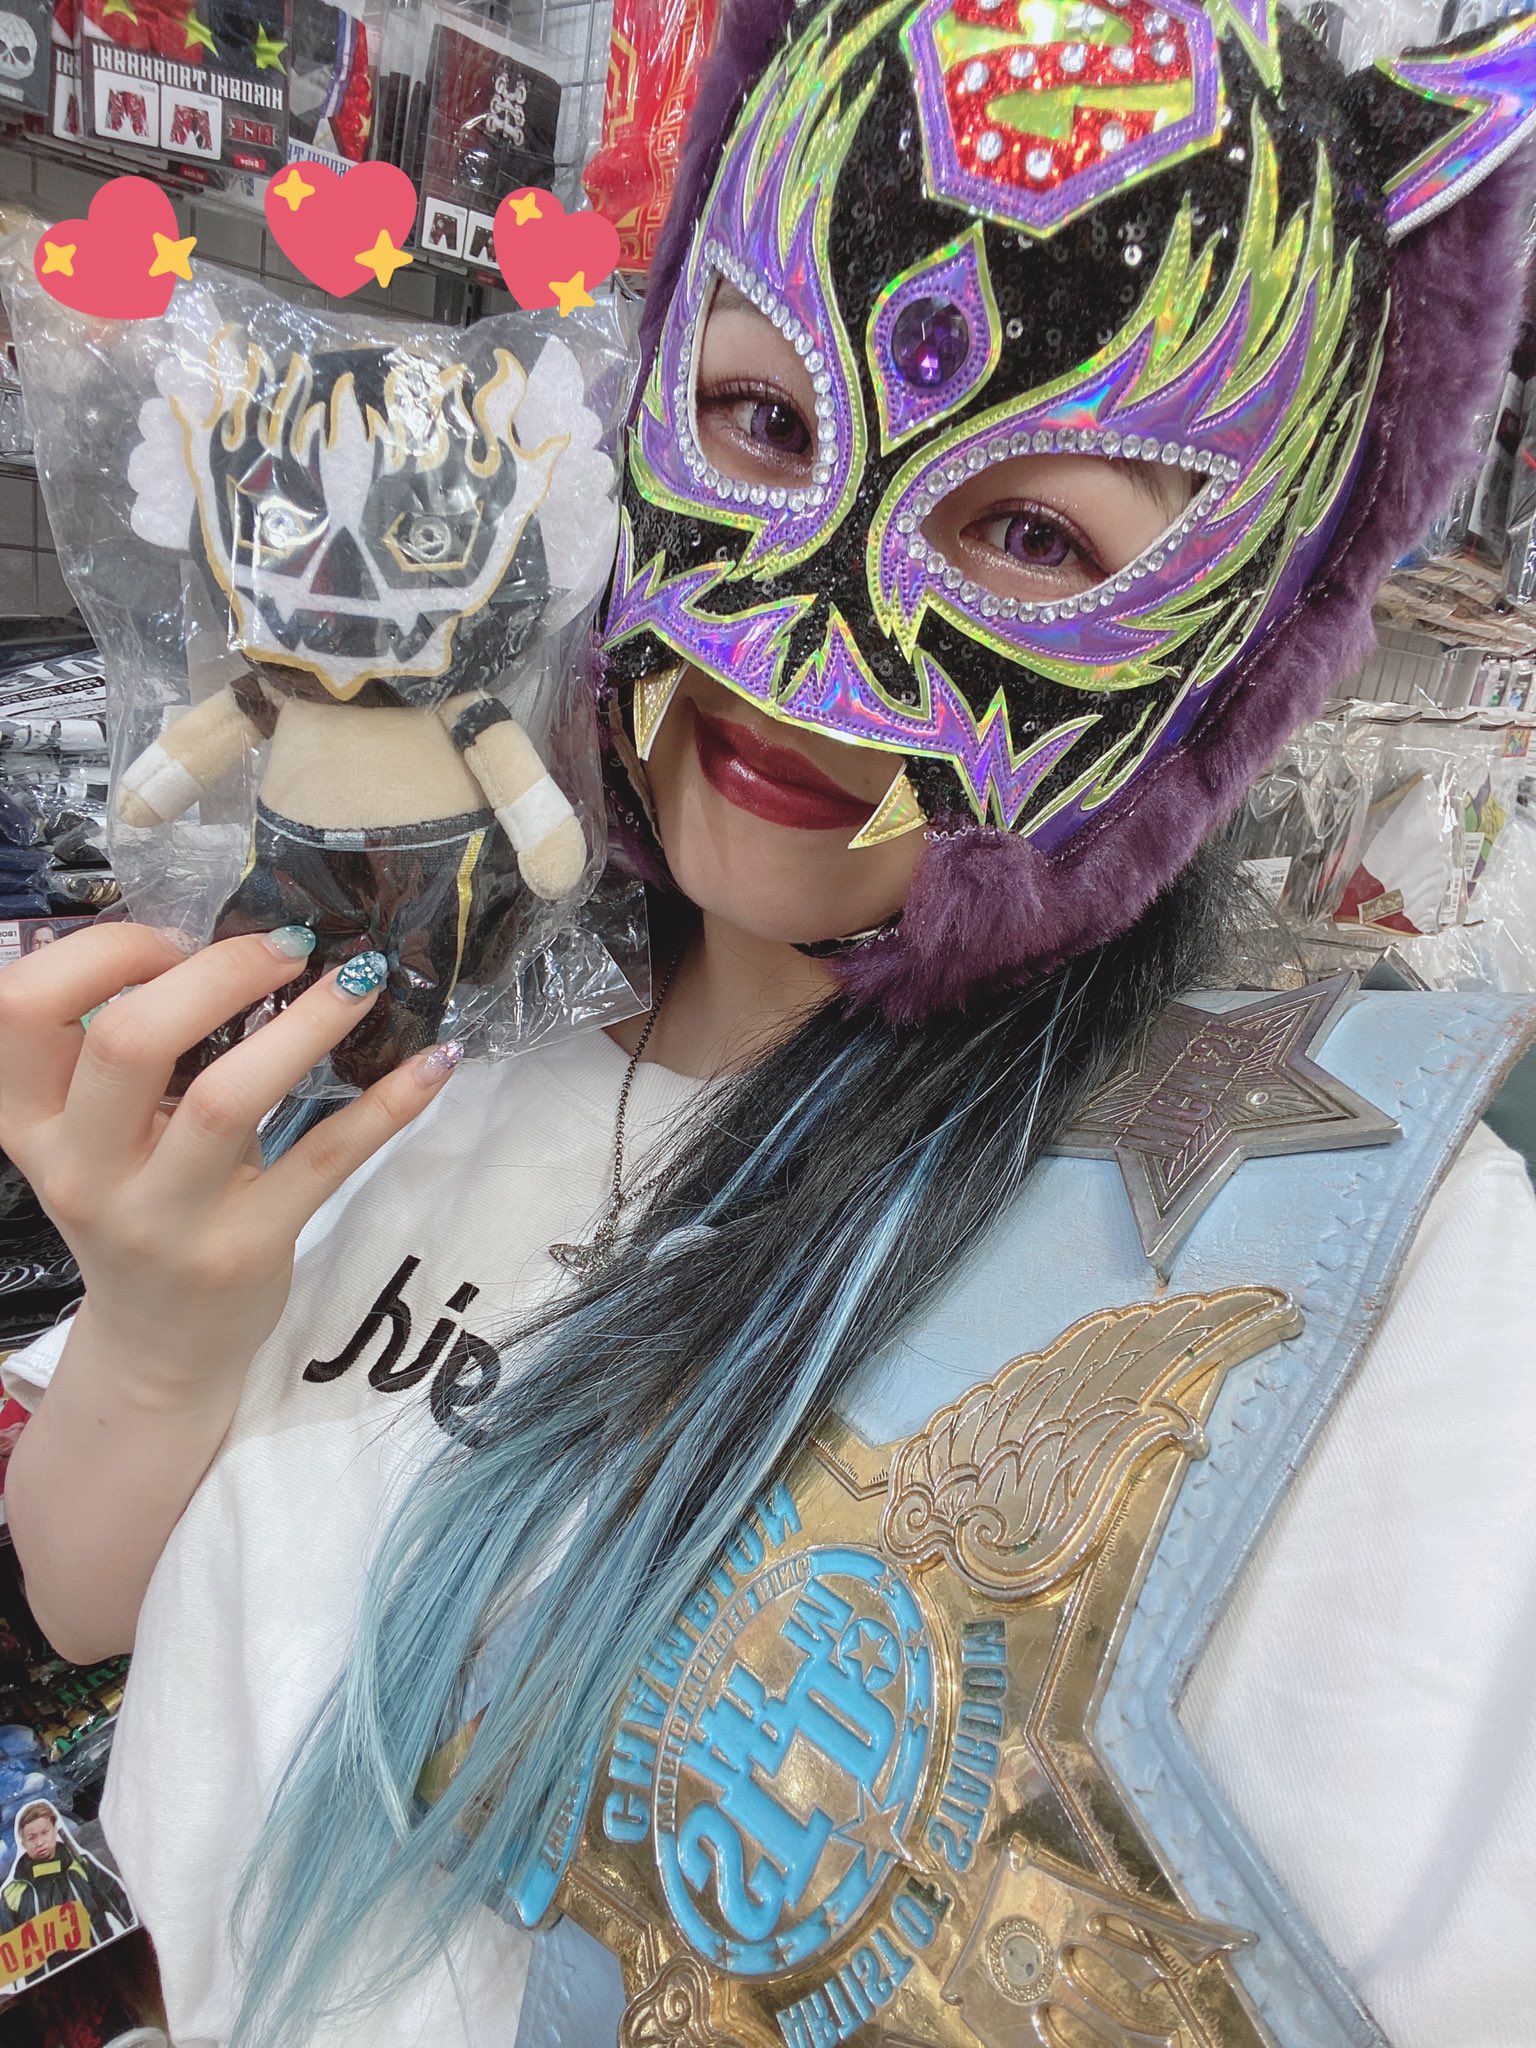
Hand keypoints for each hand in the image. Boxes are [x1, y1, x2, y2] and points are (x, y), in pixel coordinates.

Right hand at [0, 924, 459, 1400]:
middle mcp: (85, 1171)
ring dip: (305, 1024)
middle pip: (128, 1040)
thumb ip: (129, 1055)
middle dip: (217, 972)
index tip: (175, 942)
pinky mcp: (246, 1250)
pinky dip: (387, 1103)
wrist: (157, 1346)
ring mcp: (164, 1219)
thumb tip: (232, 944)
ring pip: (226, 1098)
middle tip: (288, 948)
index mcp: (36, 1124)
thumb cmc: (138, 1207)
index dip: (102, 953)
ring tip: (358, 980)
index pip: (22, 1007)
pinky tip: (435, 1060)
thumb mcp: (99, 1137)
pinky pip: (324, 1159)